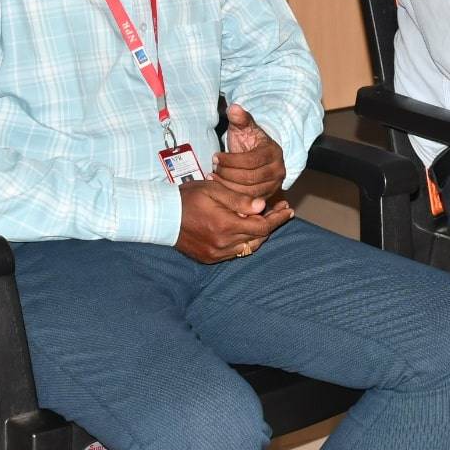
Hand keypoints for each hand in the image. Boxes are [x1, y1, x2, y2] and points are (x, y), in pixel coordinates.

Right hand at [175, 178, 293, 263]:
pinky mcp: (209, 258)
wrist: (161, 216)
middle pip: (258, 237)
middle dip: (271, 224)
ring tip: (265, 219)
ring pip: (249, 247)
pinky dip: (244, 242)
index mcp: (226, 226)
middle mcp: (223, 244)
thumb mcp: (214, 190)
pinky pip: (235, 253)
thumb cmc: (187, 198)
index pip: (262, 226)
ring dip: (259, 234)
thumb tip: (262, 206)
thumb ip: (239, 199)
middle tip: (279, 210)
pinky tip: (247, 230)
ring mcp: (215, 254)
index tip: (288, 209)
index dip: (278, 218)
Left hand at [213, 103, 285, 199]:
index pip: (250, 160)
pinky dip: (232, 196)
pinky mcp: (266, 196)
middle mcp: (278, 170)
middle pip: (250, 178)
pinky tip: (220, 188)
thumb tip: (234, 108)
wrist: (257, 153)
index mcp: (273, 152)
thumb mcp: (244, 126)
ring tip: (213, 178)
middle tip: (213, 169)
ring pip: (248, 192)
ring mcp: (274, 185)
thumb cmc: (249, 140)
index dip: (230, 160)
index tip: (215, 157)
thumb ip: (240, 118)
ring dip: (227, 186)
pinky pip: (248, 201)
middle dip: (227, 174)